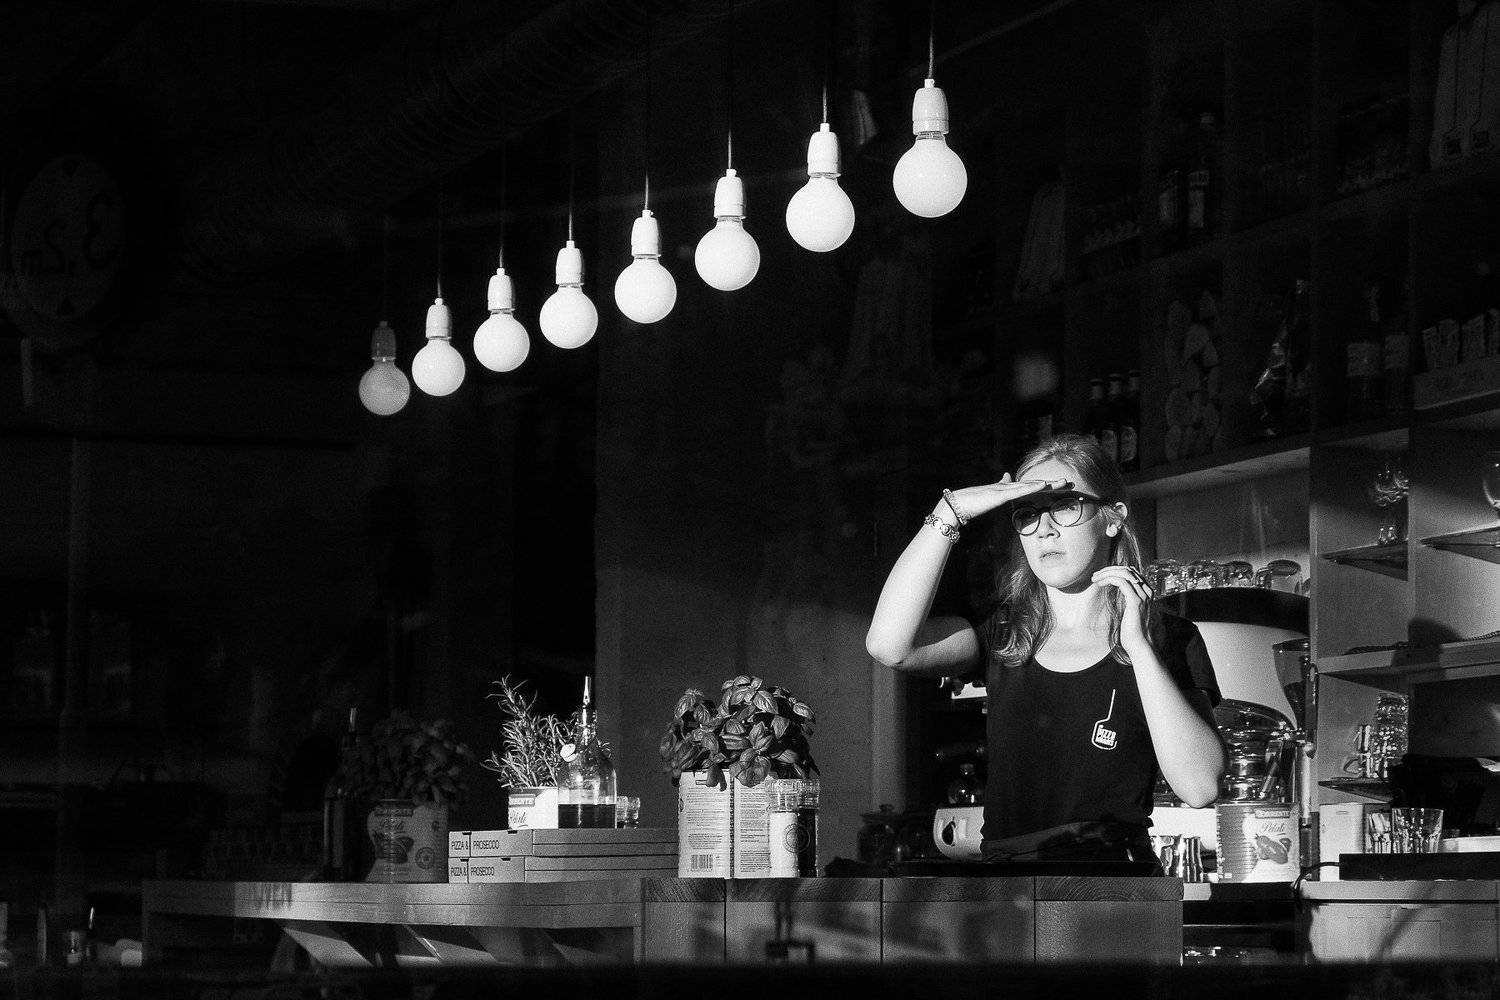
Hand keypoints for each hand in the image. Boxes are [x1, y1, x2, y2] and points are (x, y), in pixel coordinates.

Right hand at [944, 473, 1069, 523]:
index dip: (1047, 487)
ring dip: (1048, 484)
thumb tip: (1007, 474)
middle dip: (1053, 484)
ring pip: (1031, 486)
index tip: (1062, 487)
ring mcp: (1005, 490)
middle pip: (1035, 485)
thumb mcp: (990, 494)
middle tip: (1070, 482)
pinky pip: (1020, 491)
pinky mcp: (1000, 494)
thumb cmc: (972, 502)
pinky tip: (1044, 484)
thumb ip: (1000, 485)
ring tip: (1063, 482)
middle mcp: (1009, 487)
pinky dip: (1032, 487)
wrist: (957, 504)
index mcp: (1008, 490)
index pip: (1032, 488)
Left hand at [1091, 564, 1151, 651]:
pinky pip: (1121, 582)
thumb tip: (1114, 589)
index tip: (1100, 576)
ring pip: (1123, 573)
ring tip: (1094, 579)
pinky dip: (1108, 579)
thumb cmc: (1132, 630)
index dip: (1114, 571)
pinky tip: (1099, 584)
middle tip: (1095, 576)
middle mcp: (1147, 591)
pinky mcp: (1135, 601)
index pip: (1131, 572)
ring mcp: (1142, 595)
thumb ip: (1125, 598)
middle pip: (1127, 569)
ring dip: (1106, 573)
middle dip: (1109, 570)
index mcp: (1146, 592)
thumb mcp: (1129, 610)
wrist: (1139, 644)